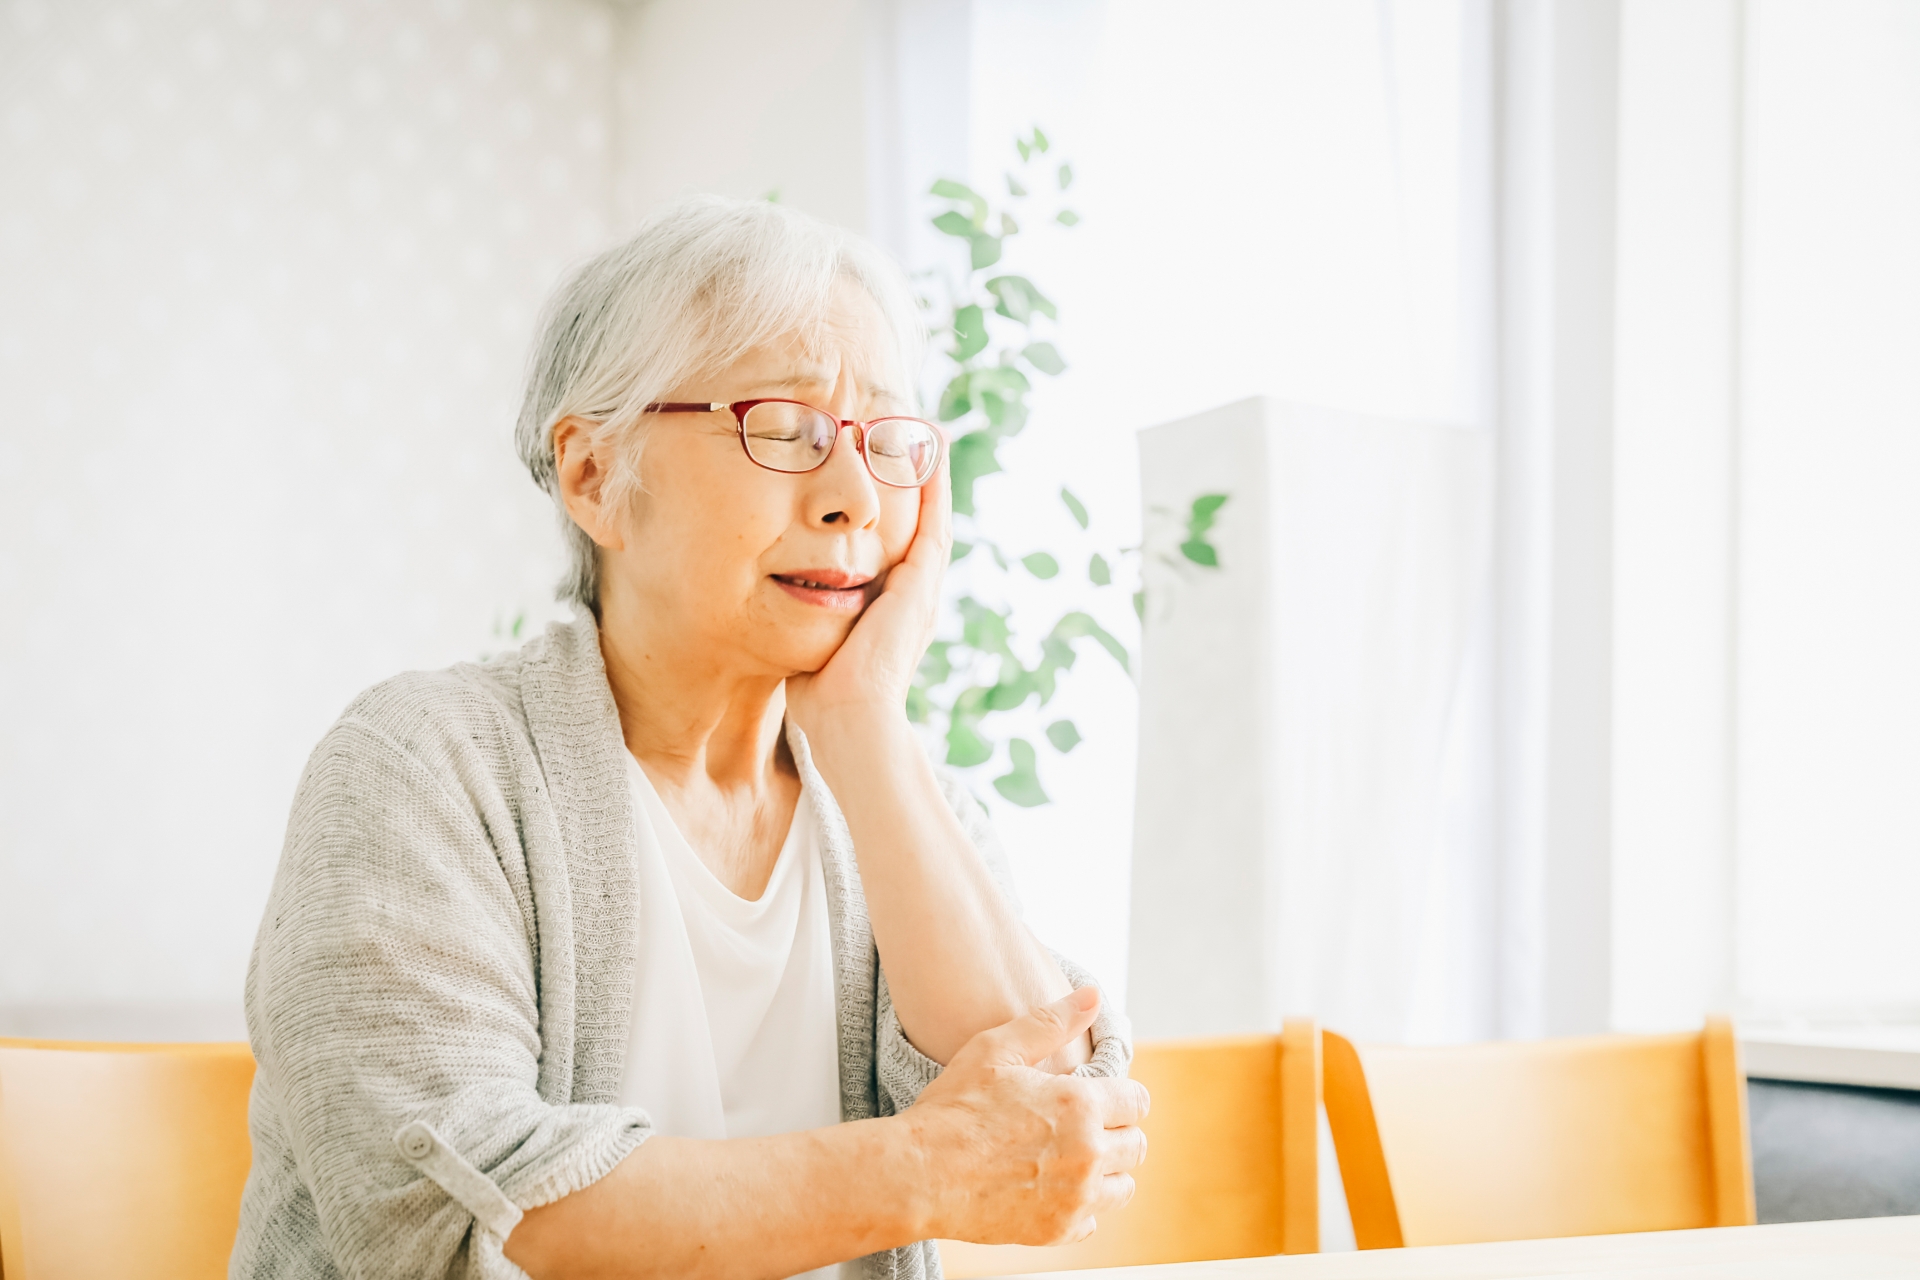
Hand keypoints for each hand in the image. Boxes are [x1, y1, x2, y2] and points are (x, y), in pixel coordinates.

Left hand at [785, 451, 950, 732]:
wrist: (850, 718)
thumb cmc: (822, 697)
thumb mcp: (815, 645)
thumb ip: (807, 622)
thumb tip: (778, 612)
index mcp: (891, 612)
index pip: (897, 551)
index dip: (897, 515)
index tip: (885, 480)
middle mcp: (913, 598)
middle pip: (921, 526)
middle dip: (918, 485)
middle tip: (914, 440)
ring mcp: (921, 591)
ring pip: (933, 519)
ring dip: (931, 477)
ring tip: (928, 434)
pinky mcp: (919, 586)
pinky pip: (933, 525)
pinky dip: (935, 489)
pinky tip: (931, 453)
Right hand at [907, 987, 1148, 1246]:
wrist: (919, 1175)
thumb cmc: (953, 1109)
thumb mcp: (996, 1050)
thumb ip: (1051, 1022)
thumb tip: (1093, 995)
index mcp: (1080, 1104)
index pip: (1138, 1101)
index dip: (1121, 1096)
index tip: (1098, 1098)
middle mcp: (1088, 1153)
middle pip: (1136, 1145)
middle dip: (1116, 1132)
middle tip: (1080, 1128)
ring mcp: (1076, 1197)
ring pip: (1123, 1187)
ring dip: (1106, 1172)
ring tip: (1070, 1160)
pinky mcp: (1058, 1230)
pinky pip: (1093, 1221)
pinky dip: (1080, 1207)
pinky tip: (1050, 1189)